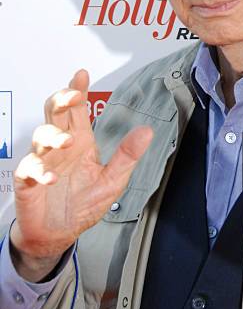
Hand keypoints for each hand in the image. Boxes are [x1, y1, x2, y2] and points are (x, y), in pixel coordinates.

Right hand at [11, 69, 152, 280]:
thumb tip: (146, 132)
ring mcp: (43, 162)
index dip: (77, 90)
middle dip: (61, 100)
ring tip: (66, 142)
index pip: (77, 110)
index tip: (81, 75)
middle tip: (72, 97)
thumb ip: (127, 156)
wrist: (59, 233)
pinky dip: (38, 171)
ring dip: (52, 136)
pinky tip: (51, 178)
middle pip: (54, 113)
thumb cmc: (82, 205)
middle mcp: (60, 147)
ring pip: (40, 136)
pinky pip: (28, 170)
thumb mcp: (112, 181)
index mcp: (80, 142)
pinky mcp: (29, 182)